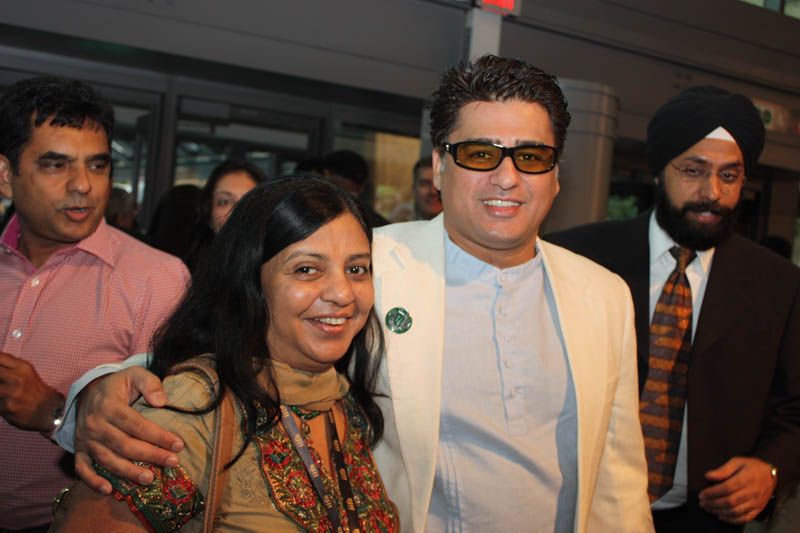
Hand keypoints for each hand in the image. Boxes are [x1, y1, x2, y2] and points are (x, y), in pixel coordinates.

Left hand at [0, 351, 62, 431]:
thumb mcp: (26, 372)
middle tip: (2, 382)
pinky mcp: (6, 408)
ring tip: (4, 392)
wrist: (49, 411)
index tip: (0, 371)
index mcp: (23, 367)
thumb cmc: (34, 390)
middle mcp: (18, 379)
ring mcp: (12, 394)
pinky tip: (4, 402)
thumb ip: (8, 364)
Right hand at [74, 366, 183, 493]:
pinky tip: (109, 490)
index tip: (178, 444)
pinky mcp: (80, 449)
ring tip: (150, 479)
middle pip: (125, 445)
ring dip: (128, 472)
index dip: (158, 436)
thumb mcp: (135, 374)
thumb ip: (150, 383)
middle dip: (151, 455)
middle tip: (173, 462)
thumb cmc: (118, 385)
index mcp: (109, 405)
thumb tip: (161, 401)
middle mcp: (95, 424)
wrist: (88, 392)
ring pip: (107, 459)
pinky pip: (82, 468)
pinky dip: (92, 481)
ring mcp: (86, 439)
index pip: (137, 425)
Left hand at [699, 456, 775, 523]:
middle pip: (729, 501)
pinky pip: (744, 518)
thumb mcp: (737, 461)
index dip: (712, 493)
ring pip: (735, 511)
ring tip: (708, 509)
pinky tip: (721, 516)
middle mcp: (752, 492)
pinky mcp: (758, 509)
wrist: (771, 475)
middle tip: (702, 503)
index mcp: (746, 479)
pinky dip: (731, 519)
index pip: (726, 488)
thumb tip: (708, 476)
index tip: (701, 494)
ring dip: (719, 511)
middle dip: (713, 503)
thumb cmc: (752, 467)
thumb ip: (723, 469)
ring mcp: (756, 502)